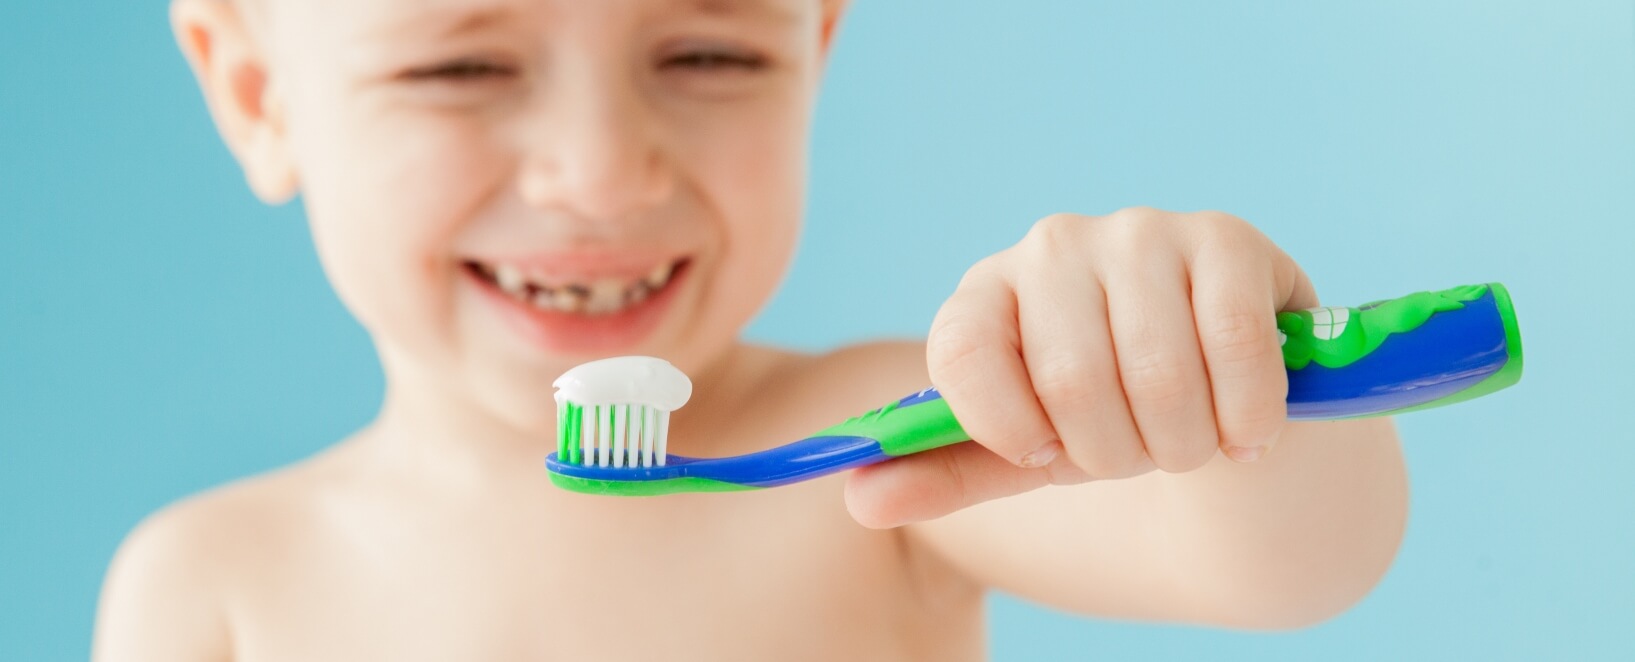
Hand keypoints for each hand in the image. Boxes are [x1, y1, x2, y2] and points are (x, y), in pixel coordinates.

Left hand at [846, 207, 1316, 527]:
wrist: (1217, 395)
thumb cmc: (1101, 418)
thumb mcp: (1019, 453)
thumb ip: (941, 473)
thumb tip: (859, 500)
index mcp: (984, 294)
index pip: (962, 353)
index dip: (1005, 427)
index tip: (1043, 456)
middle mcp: (1050, 247)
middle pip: (1070, 380)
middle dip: (1114, 454)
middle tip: (1139, 455)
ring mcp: (1138, 233)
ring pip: (1158, 373)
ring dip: (1184, 443)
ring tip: (1190, 442)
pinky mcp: (1224, 237)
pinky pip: (1236, 344)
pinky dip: (1246, 416)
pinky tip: (1247, 430)